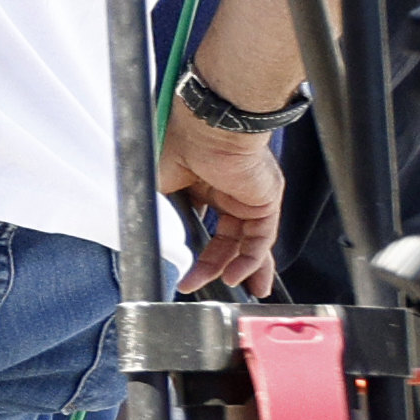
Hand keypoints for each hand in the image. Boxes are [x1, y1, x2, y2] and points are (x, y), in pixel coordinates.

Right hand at [163, 113, 287, 294]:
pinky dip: (249, 260)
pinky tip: (236, 277)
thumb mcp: (157, 188)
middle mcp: (229, 193)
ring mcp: (249, 199)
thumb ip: (160, 215)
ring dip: (237, 269)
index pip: (205, 227)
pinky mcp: (265, 202)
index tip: (186, 272)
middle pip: (229, 240)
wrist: (207, 128)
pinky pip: (260, 240)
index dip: (198, 252)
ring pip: (247, 243)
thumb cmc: (179, 144)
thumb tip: (154, 241)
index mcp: (203, 186)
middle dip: (218, 267)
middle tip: (202, 286)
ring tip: (229, 291)